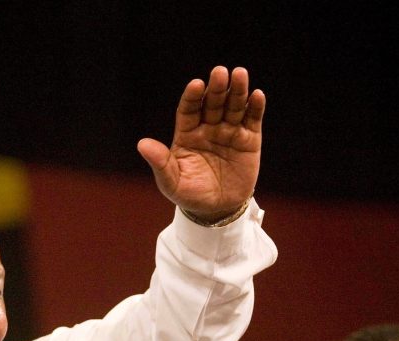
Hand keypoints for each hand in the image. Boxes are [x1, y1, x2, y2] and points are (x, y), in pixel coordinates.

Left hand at [137, 66, 264, 221]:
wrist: (217, 210)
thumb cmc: (189, 194)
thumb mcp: (171, 181)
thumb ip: (160, 163)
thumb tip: (141, 144)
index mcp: (187, 134)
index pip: (189, 109)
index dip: (192, 97)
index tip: (196, 84)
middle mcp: (208, 128)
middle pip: (212, 103)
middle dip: (216, 88)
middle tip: (220, 72)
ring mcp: (229, 132)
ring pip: (233, 107)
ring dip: (237, 91)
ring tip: (240, 74)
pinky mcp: (249, 140)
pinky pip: (252, 120)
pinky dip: (255, 107)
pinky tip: (257, 96)